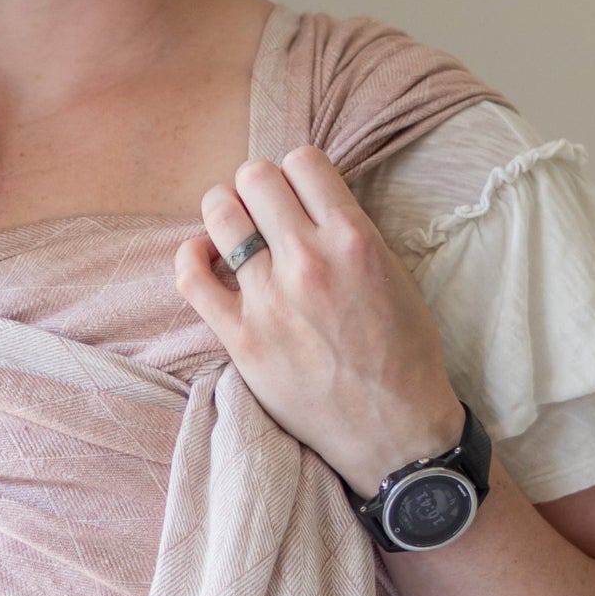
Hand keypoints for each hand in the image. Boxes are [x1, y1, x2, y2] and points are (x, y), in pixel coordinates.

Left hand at [173, 145, 464, 496]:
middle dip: (258, 188)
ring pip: (219, 213)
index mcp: (355, 240)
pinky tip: (207, 259)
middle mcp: (308, 261)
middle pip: (255, 177)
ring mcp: (269, 299)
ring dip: (224, 213)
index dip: (297, 173)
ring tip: (235, 233)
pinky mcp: (241, 337)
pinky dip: (192, 257)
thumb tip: (310, 202)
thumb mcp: (397, 276)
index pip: (303, 161)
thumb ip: (352, 233)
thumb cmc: (404, 357)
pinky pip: (191, 275)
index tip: (298, 194)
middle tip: (266, 213)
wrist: (394, 434)